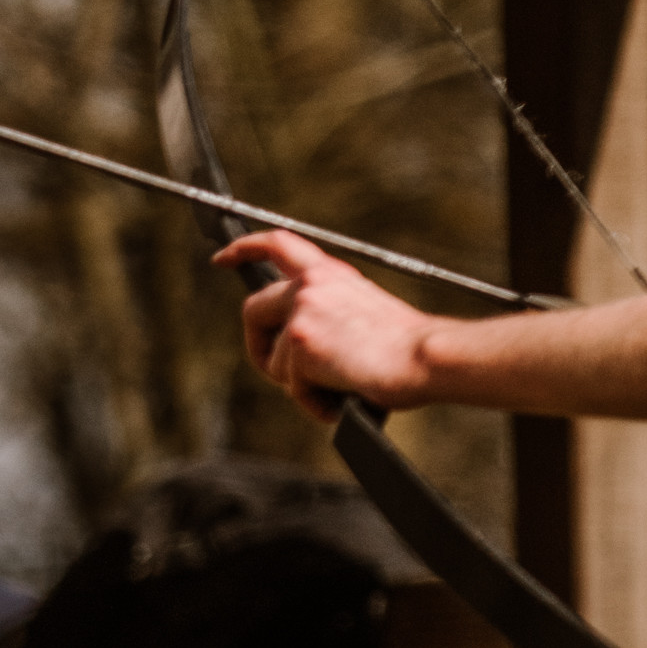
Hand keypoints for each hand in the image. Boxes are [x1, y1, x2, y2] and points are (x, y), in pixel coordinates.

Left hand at [216, 230, 438, 420]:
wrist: (424, 357)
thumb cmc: (401, 347)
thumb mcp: (358, 315)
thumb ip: (322, 315)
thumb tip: (291, 346)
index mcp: (331, 273)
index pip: (279, 244)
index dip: (245, 247)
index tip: (222, 257)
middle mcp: (312, 284)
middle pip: (253, 311)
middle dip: (258, 347)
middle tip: (278, 372)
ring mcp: (303, 310)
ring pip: (273, 360)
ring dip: (298, 385)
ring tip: (337, 387)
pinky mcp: (299, 342)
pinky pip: (290, 387)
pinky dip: (313, 403)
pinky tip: (340, 399)